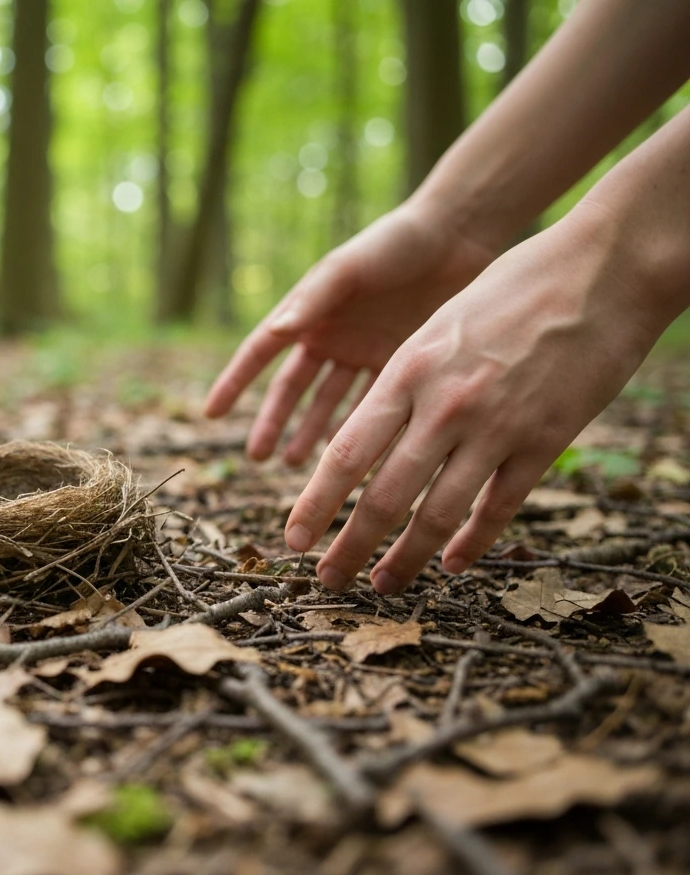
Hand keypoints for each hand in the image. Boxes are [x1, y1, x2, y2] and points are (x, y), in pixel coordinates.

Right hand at [204, 199, 496, 464]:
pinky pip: (374, 403)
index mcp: (308, 311)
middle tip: (257, 457)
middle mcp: (330, 335)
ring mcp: (364, 352)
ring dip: (312, 433)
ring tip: (294, 465)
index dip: (235, 382)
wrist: (459, 234)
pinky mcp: (400, 362)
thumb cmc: (394, 243)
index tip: (210, 413)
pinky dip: (361, 429)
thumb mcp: (347, 268)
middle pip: (292, 388)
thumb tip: (275, 330)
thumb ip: (312, 300)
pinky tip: (351, 455)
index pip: (261, 352)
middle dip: (273, 422)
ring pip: (329, 403)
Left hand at [285, 202, 662, 592]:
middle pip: (383, 496)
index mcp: (407, 372)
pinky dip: (472, 541)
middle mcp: (444, 406)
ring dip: (406, 558)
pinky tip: (453, 562)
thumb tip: (371, 431)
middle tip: (328, 580)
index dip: (315, 505)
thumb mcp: (438, 324)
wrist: (602, 269)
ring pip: (438, 513)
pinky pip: (499, 506)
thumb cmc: (513, 285)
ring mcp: (497, 427)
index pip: (345, 454)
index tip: (293, 539)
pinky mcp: (546, 440)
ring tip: (383, 584)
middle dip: (349, 546)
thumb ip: (405, 380)